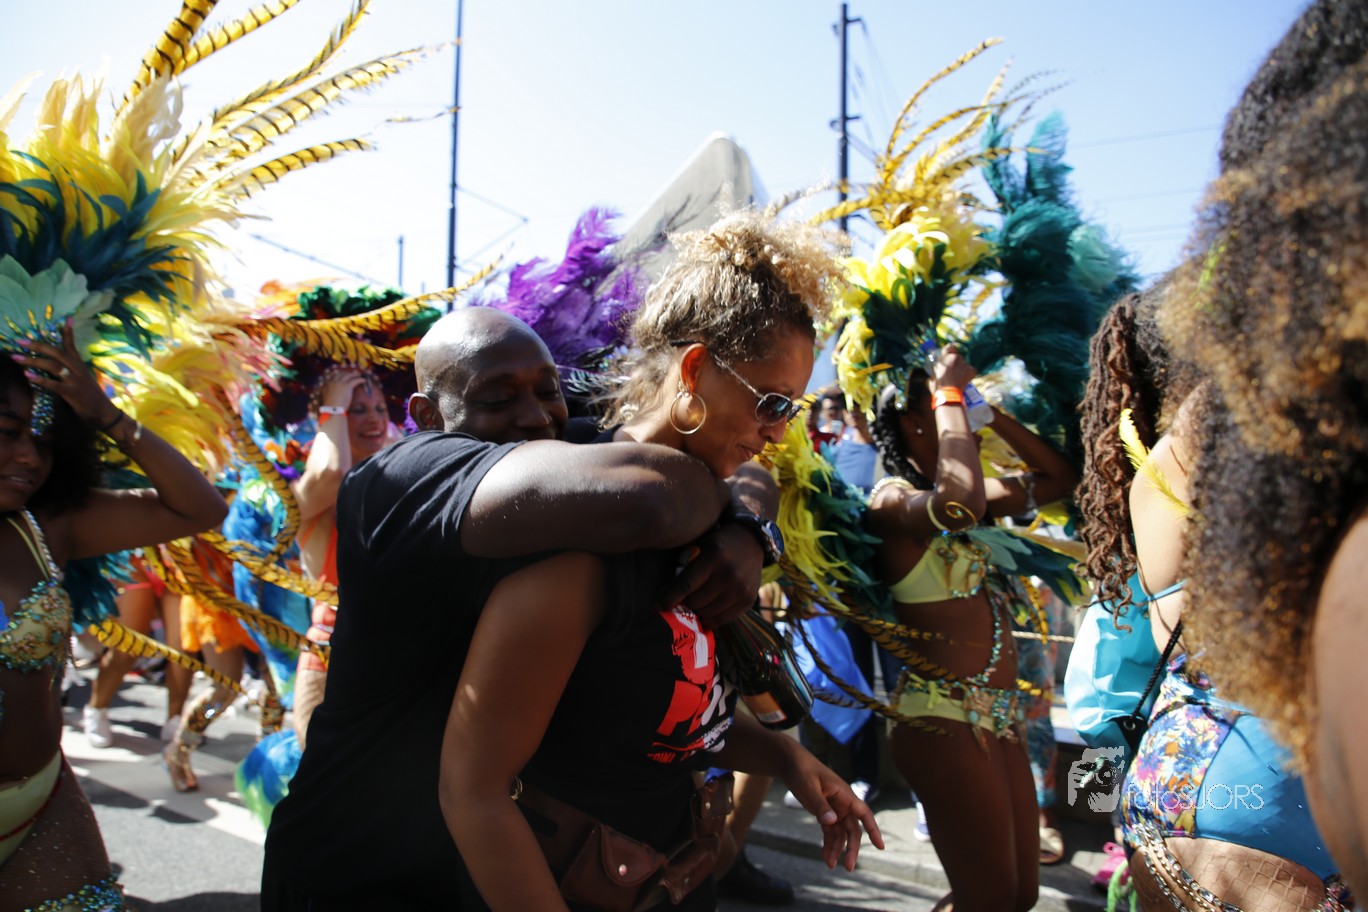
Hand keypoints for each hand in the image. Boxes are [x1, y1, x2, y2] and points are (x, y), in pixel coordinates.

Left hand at [12, 322, 118, 425]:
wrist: (104, 413)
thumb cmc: (91, 397)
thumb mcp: (83, 379)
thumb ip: (70, 371)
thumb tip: (54, 365)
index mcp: (79, 365)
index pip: (72, 345)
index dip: (68, 332)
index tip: (66, 318)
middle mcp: (77, 369)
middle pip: (57, 352)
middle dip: (37, 345)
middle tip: (20, 341)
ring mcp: (75, 380)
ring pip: (52, 366)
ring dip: (33, 360)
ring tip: (17, 358)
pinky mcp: (72, 393)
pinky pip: (54, 384)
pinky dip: (40, 380)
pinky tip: (28, 376)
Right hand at [318, 368, 367, 410]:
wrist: (332, 410)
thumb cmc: (330, 407)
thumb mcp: (326, 396)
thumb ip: (326, 391)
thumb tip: (327, 389)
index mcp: (327, 384)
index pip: (335, 376)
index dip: (341, 374)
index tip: (345, 374)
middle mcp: (333, 381)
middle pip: (342, 374)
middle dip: (348, 373)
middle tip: (354, 373)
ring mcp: (340, 383)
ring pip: (348, 375)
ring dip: (354, 374)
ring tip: (359, 375)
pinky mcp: (347, 386)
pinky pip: (355, 381)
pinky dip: (360, 380)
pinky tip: (364, 380)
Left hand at [656, 524, 762, 626]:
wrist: (751, 542)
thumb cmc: (718, 543)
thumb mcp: (701, 545)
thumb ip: (686, 565)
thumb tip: (665, 594)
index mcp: (714, 556)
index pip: (686, 585)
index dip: (669, 598)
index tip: (658, 605)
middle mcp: (729, 574)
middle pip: (696, 602)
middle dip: (684, 602)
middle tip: (682, 598)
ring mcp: (741, 589)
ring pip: (707, 613)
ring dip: (698, 610)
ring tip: (696, 601)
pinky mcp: (748, 600)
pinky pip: (722, 620)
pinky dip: (710, 618)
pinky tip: (705, 612)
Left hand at [781, 752, 884, 869]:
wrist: (791, 764)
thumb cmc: (802, 771)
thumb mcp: (809, 787)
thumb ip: (820, 805)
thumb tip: (832, 822)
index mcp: (844, 794)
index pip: (864, 813)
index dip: (873, 829)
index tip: (880, 846)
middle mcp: (842, 804)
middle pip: (853, 830)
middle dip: (852, 848)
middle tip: (849, 867)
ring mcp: (834, 809)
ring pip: (841, 834)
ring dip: (837, 849)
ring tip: (830, 865)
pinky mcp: (824, 813)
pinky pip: (830, 832)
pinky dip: (828, 844)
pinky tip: (825, 856)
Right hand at [928, 344, 976, 393]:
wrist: (949, 393)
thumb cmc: (937, 386)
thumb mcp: (932, 377)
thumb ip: (935, 372)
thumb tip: (934, 375)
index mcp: (944, 357)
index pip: (950, 347)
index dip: (950, 351)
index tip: (949, 355)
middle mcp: (956, 357)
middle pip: (957, 357)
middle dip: (956, 363)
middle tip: (952, 372)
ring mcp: (964, 363)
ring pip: (964, 364)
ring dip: (962, 369)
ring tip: (958, 378)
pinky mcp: (971, 370)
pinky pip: (971, 370)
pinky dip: (969, 374)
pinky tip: (965, 380)